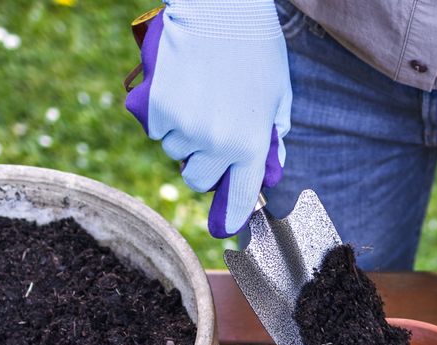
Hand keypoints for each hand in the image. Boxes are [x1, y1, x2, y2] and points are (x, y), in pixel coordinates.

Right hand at [125, 0, 291, 237]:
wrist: (220, 8)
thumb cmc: (256, 49)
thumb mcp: (279, 96)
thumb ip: (274, 137)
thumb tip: (269, 169)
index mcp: (250, 146)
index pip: (240, 197)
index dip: (231, 216)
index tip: (225, 230)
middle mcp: (216, 144)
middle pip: (198, 179)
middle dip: (202, 164)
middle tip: (210, 135)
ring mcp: (184, 128)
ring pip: (175, 153)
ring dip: (183, 137)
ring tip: (198, 101)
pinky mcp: (157, 109)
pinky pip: (157, 129)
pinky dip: (164, 118)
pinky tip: (179, 91)